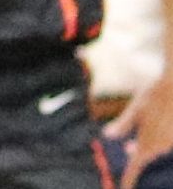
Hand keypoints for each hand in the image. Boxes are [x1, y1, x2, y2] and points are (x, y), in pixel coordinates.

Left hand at [106, 72, 172, 186]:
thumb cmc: (156, 95)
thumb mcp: (135, 109)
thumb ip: (122, 125)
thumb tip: (108, 136)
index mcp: (149, 144)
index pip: (135, 167)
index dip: (128, 179)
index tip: (124, 188)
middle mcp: (162, 146)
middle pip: (146, 157)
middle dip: (135, 156)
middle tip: (127, 151)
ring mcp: (171, 141)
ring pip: (155, 148)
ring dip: (144, 145)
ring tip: (133, 143)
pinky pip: (163, 140)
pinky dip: (154, 137)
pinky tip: (150, 129)